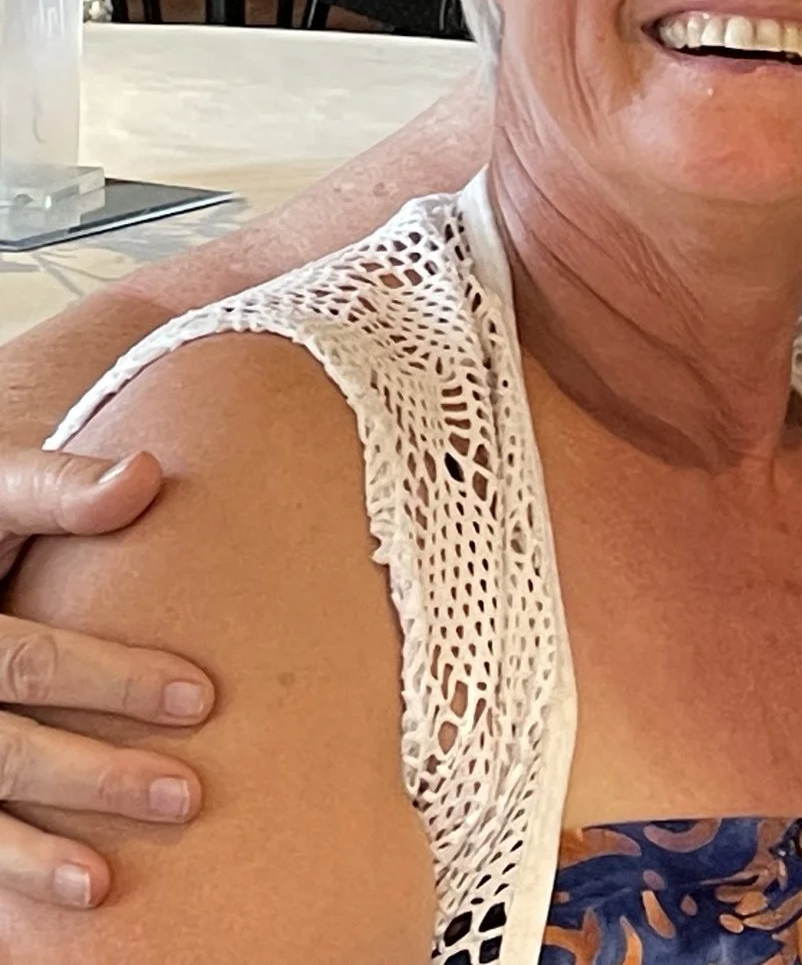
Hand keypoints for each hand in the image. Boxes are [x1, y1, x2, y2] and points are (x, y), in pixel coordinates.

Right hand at [0, 449, 211, 907]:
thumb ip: (56, 492)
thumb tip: (145, 475)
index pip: (31, 661)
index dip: (112, 681)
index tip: (204, 698)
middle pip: (4, 748)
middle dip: (90, 777)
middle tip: (187, 797)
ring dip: (28, 855)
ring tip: (98, 883)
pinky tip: (56, 903)